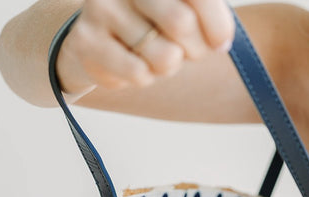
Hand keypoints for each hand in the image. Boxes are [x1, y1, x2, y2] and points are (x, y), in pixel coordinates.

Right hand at [56, 0, 234, 98]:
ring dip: (168, 66)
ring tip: (152, 54)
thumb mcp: (183, 10)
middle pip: (181, 22)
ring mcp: (102, 7)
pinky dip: (145, 77)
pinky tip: (132, 64)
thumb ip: (207, 15)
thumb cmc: (151, 24)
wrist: (97, 41)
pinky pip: (139, 74)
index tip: (220, 44)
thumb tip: (221, 41)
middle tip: (184, 53)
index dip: (217, 24)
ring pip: (163, 56)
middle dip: (194, 50)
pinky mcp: (87, 40)